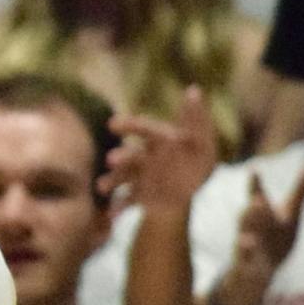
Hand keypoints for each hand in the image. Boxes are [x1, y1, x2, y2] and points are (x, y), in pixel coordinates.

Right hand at [102, 87, 219, 215]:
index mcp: (159, 140)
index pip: (145, 129)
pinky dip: (119, 208)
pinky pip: (128, 202)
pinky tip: (112, 215)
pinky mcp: (139, 196)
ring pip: (122, 177)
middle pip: (131, 155)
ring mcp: (139, 177)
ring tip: (101, 188)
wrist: (187, 190)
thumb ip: (196, 118)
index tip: (114, 124)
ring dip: (111, 181)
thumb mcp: (202, 141)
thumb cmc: (194, 160)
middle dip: (122, 157)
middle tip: (112, 160)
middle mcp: (144, 156)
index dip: (131, 125)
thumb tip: (194, 89)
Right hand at [234, 169, 303, 277]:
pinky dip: (246, 248)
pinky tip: (249, 242)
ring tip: (254, 218)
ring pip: (246, 233)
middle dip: (256, 208)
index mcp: (262, 214)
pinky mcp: (246, 261)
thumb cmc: (275, 240)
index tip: (254, 171)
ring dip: (250, 226)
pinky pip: (245, 255)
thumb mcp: (290, 216)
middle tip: (259, 200)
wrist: (256, 273)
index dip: (256, 186)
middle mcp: (252, 226)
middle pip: (253, 215)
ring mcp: (248, 243)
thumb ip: (299, 192)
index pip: (258, 196)